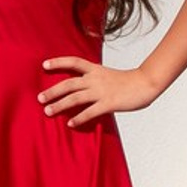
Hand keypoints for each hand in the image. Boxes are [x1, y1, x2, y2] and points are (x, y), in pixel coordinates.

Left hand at [37, 57, 157, 125]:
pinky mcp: (109, 103)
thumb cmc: (129, 81)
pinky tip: (70, 123)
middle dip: (53, 91)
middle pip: (69, 83)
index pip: (74, 62)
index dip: (58, 62)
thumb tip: (82, 88)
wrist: (146, 83)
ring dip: (60, 105)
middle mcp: (96, 79)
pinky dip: (79, 118)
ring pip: (75, 98)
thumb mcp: (109, 75)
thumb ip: (95, 80)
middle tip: (39, 98)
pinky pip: (90, 112)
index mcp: (96, 69)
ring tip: (48, 111)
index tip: (44, 65)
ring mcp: (102, 91)